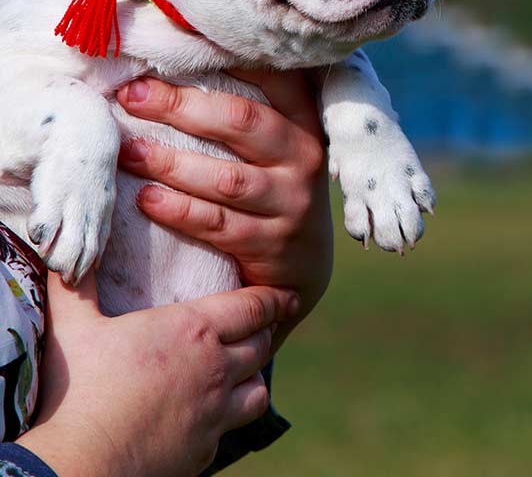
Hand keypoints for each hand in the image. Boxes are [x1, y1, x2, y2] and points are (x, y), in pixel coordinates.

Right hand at [18, 274, 297, 476]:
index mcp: (193, 332)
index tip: (288, 295)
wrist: (81, 464)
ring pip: (258, 389)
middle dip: (264, 333)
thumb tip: (66, 254)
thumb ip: (76, 287)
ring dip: (253, 378)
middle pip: (261, 345)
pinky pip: (229, 428)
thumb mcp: (73, 328)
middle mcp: (216, 370)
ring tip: (240, 372)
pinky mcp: (206, 449)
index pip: (254, 308)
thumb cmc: (77, 391)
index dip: (274, 299)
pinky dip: (225, 419)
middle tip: (261, 327)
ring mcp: (215, 413)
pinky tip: (207, 415)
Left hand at [116, 71, 332, 346]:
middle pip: (242, 122)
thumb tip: (178, 64)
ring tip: (129, 150)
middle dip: (180, 106)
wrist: (303, 263)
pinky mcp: (270, 243)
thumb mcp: (279, 144)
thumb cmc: (274, 186)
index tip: (180, 43)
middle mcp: (303, 158)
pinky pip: (218, 225)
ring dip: (171, 163)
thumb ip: (248, 108)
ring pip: (227, 179)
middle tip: (131, 95)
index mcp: (303, 123)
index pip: (275, 78)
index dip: (232, 58)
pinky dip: (179, 210)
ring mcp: (290, 203)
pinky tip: (146, 198)